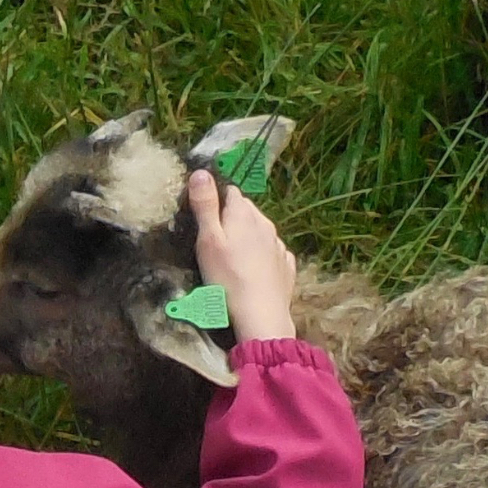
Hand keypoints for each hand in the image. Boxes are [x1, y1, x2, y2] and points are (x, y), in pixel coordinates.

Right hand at [187, 168, 297, 341]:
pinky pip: (273, 252)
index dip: (216, 201)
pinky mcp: (286, 265)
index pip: (230, 192)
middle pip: (246, 211)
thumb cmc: (227, 277)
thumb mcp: (208, 240)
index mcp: (243, 213)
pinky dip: (263, 256)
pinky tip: (255, 270)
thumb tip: (201, 172)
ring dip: (248, 237)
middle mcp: (265, 223)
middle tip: (216, 241)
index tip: (205, 218)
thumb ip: (205, 205)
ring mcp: (278, 245)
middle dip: (232, 218)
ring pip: (260, 231)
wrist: (260, 315)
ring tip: (234, 259)